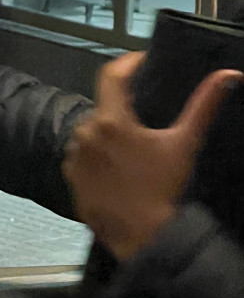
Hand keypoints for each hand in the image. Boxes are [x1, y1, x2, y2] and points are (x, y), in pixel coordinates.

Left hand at [62, 52, 240, 260]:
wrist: (143, 235)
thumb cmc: (163, 187)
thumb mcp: (184, 144)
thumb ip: (203, 106)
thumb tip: (229, 75)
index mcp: (110, 121)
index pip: (110, 75)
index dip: (126, 63)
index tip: (141, 62)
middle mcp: (85, 134)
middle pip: (103, 109)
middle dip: (121, 111)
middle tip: (144, 124)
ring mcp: (75, 158)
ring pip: (90, 134)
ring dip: (107, 137)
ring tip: (132, 152)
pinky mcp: (70, 179)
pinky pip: (82, 158)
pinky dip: (96, 159)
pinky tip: (116, 171)